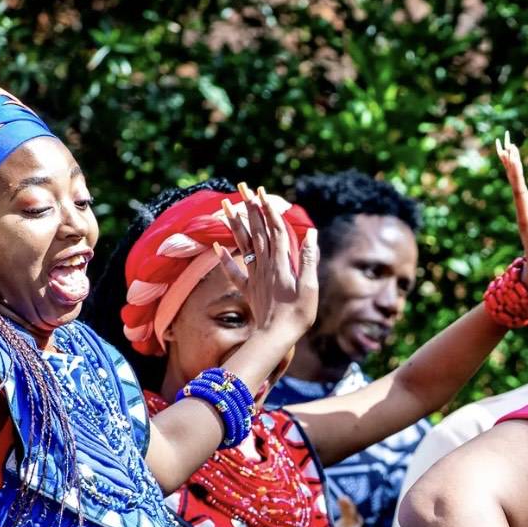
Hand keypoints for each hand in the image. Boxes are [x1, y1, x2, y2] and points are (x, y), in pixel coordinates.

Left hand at [215, 183, 320, 340]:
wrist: (276, 337)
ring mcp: (255, 276)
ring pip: (243, 245)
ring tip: (226, 206)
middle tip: (243, 189)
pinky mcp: (249, 290)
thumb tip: (311, 234)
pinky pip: (233, 272)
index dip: (268, 210)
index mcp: (281, 263)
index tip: (262, 192)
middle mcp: (265, 265)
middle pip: (257, 232)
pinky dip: (225, 260)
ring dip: (234, 224)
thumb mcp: (310, 287)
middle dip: (250, 209)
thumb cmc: (298, 315)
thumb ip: (308, 259)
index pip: (274, 230)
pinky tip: (217, 248)